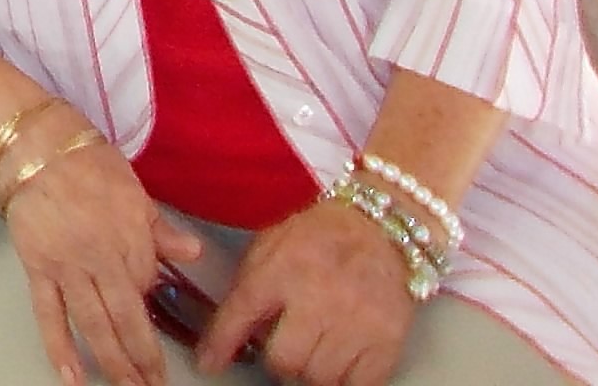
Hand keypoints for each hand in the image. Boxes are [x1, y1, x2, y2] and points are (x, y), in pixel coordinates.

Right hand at [1, 130, 205, 385]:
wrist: (31, 143)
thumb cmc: (83, 157)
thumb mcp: (132, 187)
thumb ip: (159, 227)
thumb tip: (193, 252)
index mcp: (131, 235)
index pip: (148, 282)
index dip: (150, 299)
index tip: (151, 313)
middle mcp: (103, 257)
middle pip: (128, 318)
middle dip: (145, 358)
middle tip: (156, 385)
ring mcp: (68, 266)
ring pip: (95, 324)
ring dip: (114, 362)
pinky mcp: (37, 268)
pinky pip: (49, 314)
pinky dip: (60, 348)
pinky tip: (72, 376)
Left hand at [196, 199, 419, 384]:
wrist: (382, 228)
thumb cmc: (321, 236)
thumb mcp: (272, 244)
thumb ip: (248, 285)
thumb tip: (225, 331)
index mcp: (281, 266)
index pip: (240, 313)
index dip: (219, 344)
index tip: (209, 363)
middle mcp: (318, 295)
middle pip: (283, 360)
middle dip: (278, 361)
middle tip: (285, 349)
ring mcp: (356, 320)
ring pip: (319, 378)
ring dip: (311, 372)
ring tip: (314, 349)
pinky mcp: (388, 340)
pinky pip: (359, 384)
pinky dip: (346, 380)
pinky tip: (341, 360)